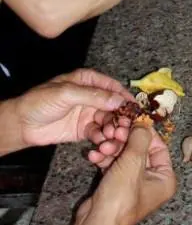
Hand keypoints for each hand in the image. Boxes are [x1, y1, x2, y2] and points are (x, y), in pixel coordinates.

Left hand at [13, 70, 130, 148]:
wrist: (23, 124)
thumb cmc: (41, 102)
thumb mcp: (67, 94)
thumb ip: (93, 96)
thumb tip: (118, 100)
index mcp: (88, 81)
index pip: (112, 87)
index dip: (124, 96)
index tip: (135, 108)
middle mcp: (91, 96)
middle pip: (113, 105)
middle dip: (120, 116)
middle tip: (125, 127)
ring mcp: (88, 113)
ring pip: (108, 120)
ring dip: (113, 129)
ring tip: (113, 137)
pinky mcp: (84, 129)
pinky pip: (99, 133)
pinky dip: (103, 138)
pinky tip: (103, 143)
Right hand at [77, 124, 176, 224]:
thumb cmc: (119, 200)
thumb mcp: (133, 163)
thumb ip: (140, 139)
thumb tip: (142, 123)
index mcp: (165, 178)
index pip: (159, 147)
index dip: (145, 133)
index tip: (132, 121)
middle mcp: (152, 181)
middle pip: (140, 150)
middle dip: (124, 140)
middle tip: (114, 131)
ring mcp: (133, 184)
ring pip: (124, 156)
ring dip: (111, 148)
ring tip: (101, 147)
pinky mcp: (116, 186)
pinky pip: (113, 165)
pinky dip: (104, 159)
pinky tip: (94, 155)